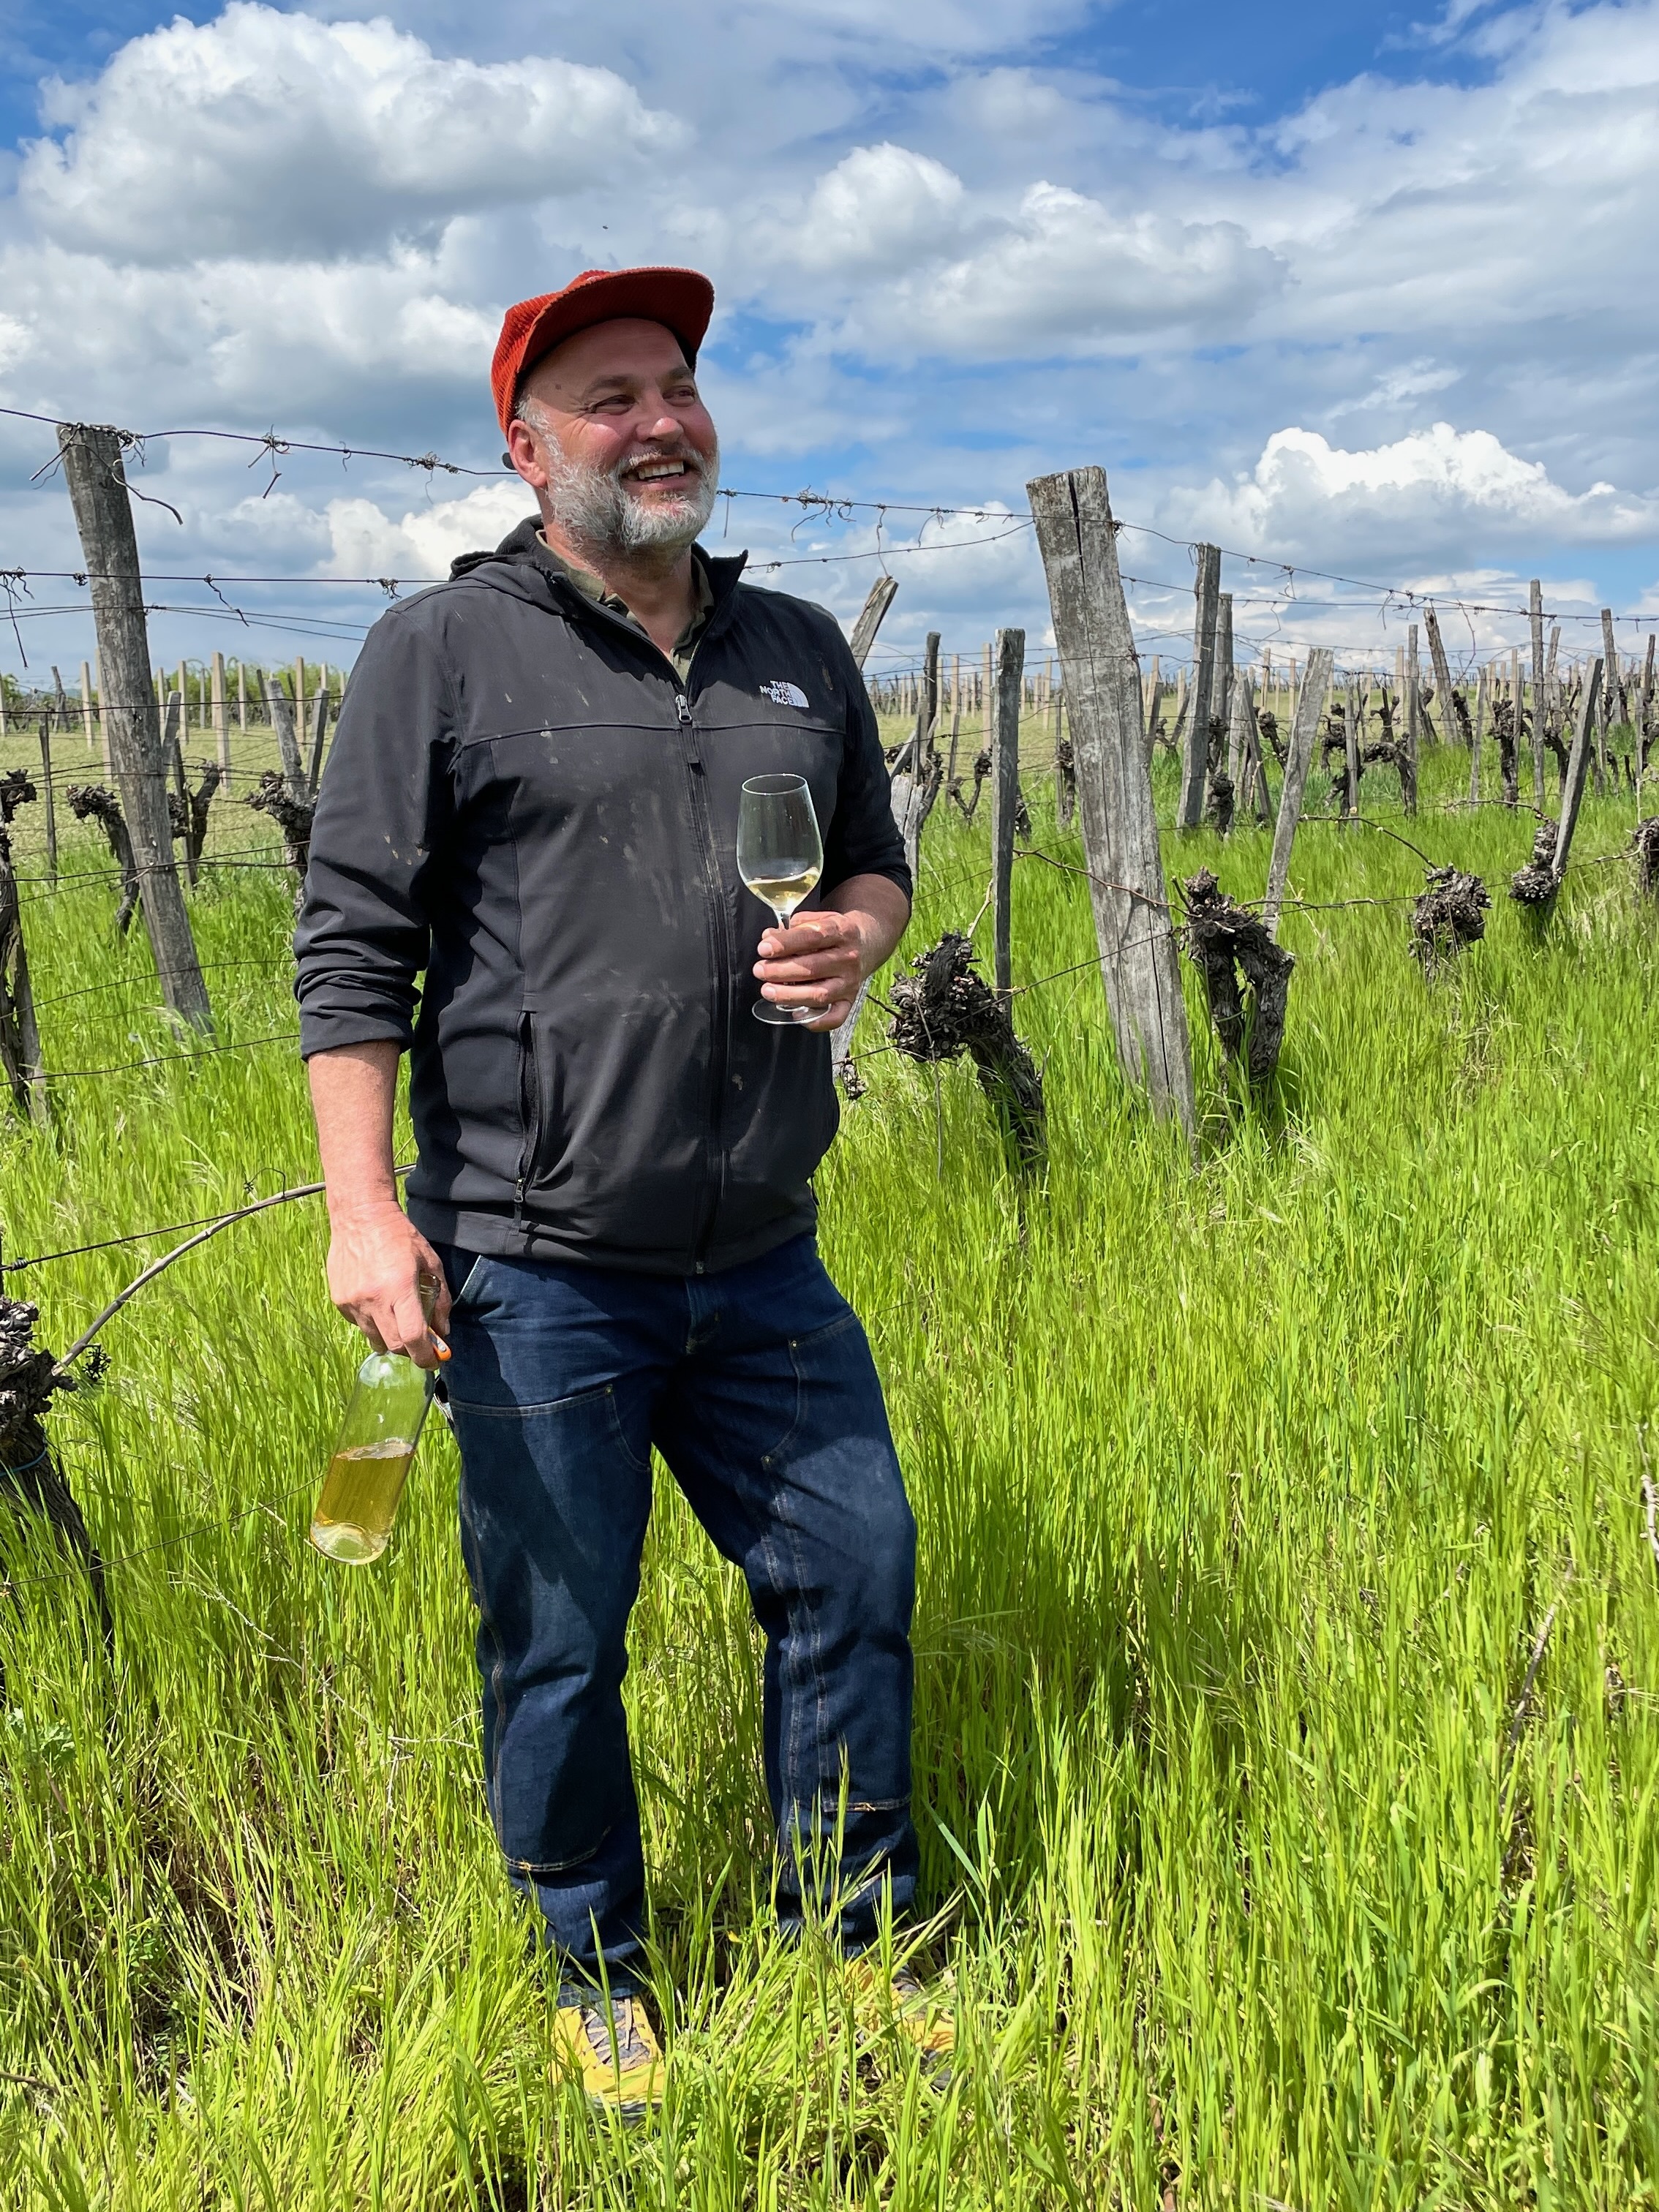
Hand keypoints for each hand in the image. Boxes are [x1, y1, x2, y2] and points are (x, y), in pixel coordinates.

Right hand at [325, 1202, 451, 1369]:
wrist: (360, 1216)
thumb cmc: (400, 1237)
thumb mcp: (431, 1263)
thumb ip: (439, 1299)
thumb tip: (443, 1332)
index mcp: (400, 1288)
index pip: (413, 1337)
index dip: (425, 1356)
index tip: (433, 1362)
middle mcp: (373, 1299)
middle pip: (394, 1345)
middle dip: (410, 1350)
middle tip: (420, 1344)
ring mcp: (353, 1301)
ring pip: (375, 1339)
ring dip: (390, 1339)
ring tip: (398, 1321)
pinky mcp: (339, 1301)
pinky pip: (360, 1325)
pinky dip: (373, 1324)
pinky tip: (378, 1304)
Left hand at [755, 909, 872, 1029]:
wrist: (864, 944)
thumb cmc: (831, 933)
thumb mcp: (817, 920)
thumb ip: (792, 927)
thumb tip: (769, 936)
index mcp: (841, 931)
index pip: (812, 937)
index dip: (785, 944)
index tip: (763, 949)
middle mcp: (849, 958)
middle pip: (812, 968)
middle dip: (780, 971)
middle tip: (760, 970)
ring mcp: (850, 982)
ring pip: (819, 994)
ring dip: (789, 995)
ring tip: (767, 990)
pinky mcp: (849, 1000)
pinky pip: (835, 1017)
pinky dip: (816, 1021)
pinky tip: (796, 1014)